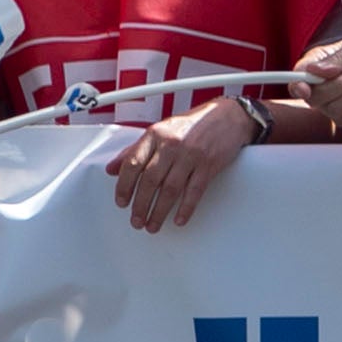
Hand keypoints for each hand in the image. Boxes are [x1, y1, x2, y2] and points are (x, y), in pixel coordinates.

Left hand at [104, 93, 255, 233]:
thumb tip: (112, 169)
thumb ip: (135, 150)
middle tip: (136, 221)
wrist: (229, 116)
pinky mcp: (209, 164)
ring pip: (170, 189)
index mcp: (155, 135)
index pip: (132, 164)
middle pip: (150, 180)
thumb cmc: (194, 124)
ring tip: (153, 225)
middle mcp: (171, 144)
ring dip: (159, 211)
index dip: (124, 186)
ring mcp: (191, 155)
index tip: (121, 202)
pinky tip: (179, 219)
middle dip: (141, 205)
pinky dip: (186, 208)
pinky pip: (194, 191)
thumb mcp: (160, 131)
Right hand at [296, 33, 341, 142]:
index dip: (297, 84)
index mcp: (321, 66)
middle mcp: (324, 88)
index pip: (298, 77)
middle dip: (339, 84)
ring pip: (335, 107)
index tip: (304, 87)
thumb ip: (340, 57)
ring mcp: (337, 107)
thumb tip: (316, 71)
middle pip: (314, 96)